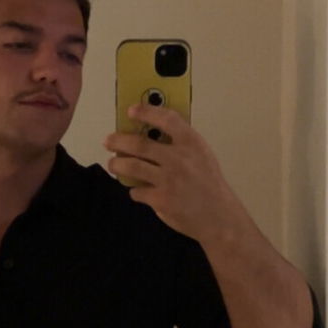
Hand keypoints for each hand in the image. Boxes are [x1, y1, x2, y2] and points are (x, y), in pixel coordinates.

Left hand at [103, 103, 241, 242]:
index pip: (166, 119)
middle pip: (140, 144)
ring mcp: (168, 180)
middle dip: (119, 141)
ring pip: (132, 167)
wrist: (218, 216)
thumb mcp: (202, 156)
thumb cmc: (208, 184)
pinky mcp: (161, 200)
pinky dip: (134, 190)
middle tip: (108, 141)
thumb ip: (181, 144)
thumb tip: (151, 134)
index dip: (146, 112)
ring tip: (113, 164)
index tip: (131, 110)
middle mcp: (178, 159)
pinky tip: (137, 190)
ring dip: (117, 165)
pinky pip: (137, 191)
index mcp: (191, 143)